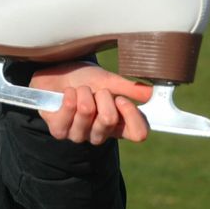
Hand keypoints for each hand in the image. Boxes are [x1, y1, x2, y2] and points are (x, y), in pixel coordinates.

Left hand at [30, 62, 151, 143]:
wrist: (57, 73)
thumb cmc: (84, 79)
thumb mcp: (108, 80)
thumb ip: (129, 88)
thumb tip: (152, 94)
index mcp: (118, 125)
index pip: (138, 133)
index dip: (132, 115)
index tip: (121, 99)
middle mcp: (100, 134)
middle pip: (109, 119)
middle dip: (102, 95)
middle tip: (95, 90)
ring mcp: (79, 135)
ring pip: (87, 112)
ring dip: (83, 92)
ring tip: (79, 89)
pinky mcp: (59, 131)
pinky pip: (69, 110)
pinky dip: (69, 94)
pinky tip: (67, 93)